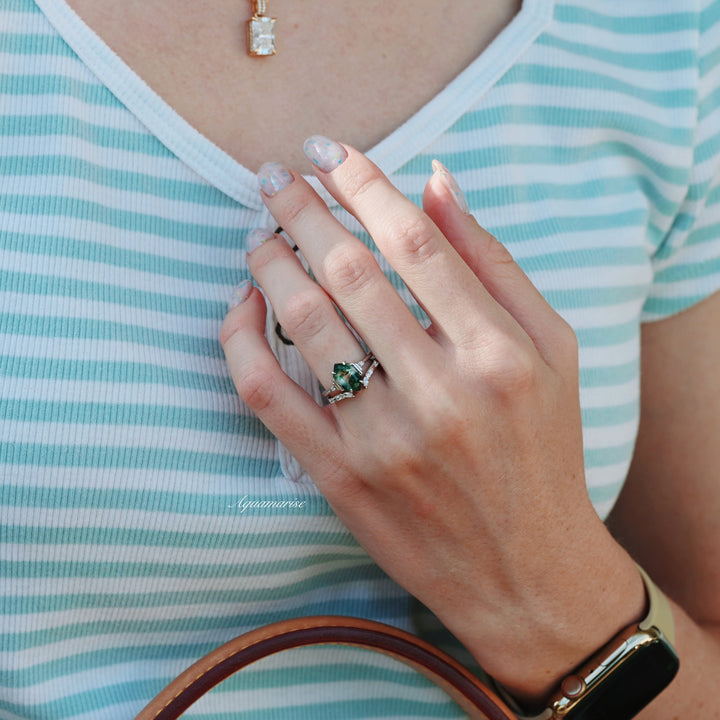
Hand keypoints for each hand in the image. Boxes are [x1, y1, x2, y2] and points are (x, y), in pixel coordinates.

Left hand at [220, 137, 644, 701]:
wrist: (524, 570)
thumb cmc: (544, 453)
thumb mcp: (553, 352)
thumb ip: (495, 263)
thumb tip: (438, 181)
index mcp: (498, 353)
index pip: (412, 241)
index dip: (361, 183)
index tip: (326, 152)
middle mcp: (440, 392)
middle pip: (348, 270)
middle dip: (300, 209)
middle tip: (273, 177)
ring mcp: (383, 439)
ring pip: (302, 322)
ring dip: (268, 261)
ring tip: (259, 232)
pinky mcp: (339, 477)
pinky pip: (268, 394)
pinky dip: (240, 338)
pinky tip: (241, 306)